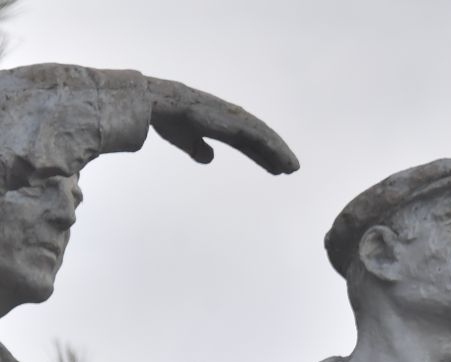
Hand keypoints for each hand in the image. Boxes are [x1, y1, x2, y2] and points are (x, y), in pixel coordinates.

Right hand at [143, 77, 298, 174]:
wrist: (159, 103)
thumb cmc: (169, 118)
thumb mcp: (186, 140)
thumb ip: (198, 148)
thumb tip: (210, 158)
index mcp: (221, 123)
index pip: (248, 141)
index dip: (261, 154)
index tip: (273, 167)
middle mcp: (231, 118)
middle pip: (260, 137)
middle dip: (275, 153)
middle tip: (290, 169)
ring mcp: (234, 117)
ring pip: (263, 136)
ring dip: (279, 152)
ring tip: (291, 168)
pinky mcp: (233, 120)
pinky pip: (258, 136)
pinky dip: (272, 147)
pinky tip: (282, 159)